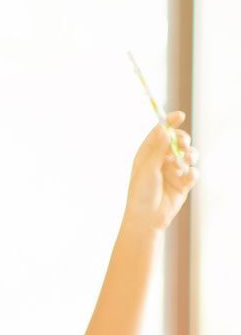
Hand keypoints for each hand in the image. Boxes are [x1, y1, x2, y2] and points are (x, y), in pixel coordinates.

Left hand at [123, 111, 197, 230]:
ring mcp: (173, 170)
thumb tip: (165, 130)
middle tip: (182, 144)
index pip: (160, 132)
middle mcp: (161, 159)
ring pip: (189, 154)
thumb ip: (158, 150)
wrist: (146, 218)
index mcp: (147, 153)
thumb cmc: (140, 193)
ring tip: (186, 160)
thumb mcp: (147, 169)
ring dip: (190, 154)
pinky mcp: (183, 182)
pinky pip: (193, 171)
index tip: (179, 115)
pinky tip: (188, 175)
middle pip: (177, 141)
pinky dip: (192, 171)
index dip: (169, 122)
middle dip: (182, 139)